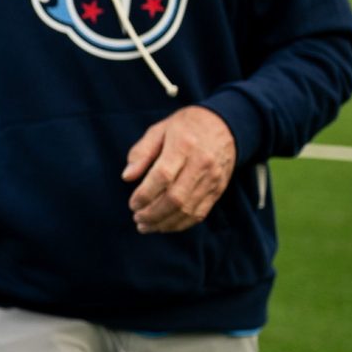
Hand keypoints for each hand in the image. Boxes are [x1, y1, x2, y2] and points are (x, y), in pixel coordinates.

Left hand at [123, 106, 236, 233]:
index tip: (132, 204)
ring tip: (146, 226)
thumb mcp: (159, 130)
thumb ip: (141, 153)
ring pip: (188, 210)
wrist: (224, 125)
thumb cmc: (185, 127)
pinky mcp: (218, 190)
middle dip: (153, 213)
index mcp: (183, 146)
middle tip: (137, 218)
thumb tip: (126, 177)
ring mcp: (212, 179)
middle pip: (176, 198)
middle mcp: (201, 164)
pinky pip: (200, 213)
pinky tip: (164, 225)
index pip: (163, 176)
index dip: (145, 194)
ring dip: (164, 223)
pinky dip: (180, 224)